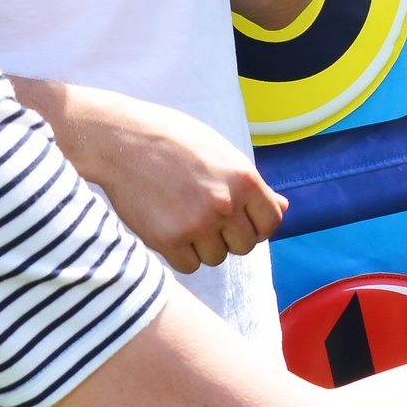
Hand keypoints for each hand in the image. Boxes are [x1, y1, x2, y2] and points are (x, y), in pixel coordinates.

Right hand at [77, 91, 286, 273]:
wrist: (122, 140)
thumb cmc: (173, 141)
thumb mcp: (221, 153)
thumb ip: (252, 185)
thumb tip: (284, 207)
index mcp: (244, 178)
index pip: (271, 223)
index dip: (256, 225)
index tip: (239, 219)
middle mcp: (226, 204)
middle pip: (245, 246)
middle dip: (228, 236)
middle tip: (204, 214)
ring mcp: (197, 224)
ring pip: (216, 258)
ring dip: (203, 245)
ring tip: (182, 216)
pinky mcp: (169, 240)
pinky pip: (189, 265)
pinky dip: (180, 253)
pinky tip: (168, 227)